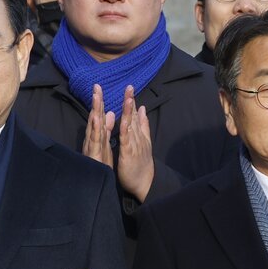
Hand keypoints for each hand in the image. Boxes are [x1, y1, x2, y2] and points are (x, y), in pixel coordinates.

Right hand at [82, 84, 113, 167]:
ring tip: (96, 97)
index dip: (100, 102)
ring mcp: (92, 145)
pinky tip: (96, 118)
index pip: (99, 115)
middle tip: (97, 86)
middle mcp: (92, 138)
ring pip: (94, 126)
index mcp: (98, 135)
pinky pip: (95, 140)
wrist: (95, 181)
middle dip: (96, 101)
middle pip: (95, 117)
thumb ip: (107, 128)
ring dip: (95, 110)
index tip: (100, 87)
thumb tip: (111, 113)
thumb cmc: (100, 162)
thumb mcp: (105, 143)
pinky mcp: (93, 154)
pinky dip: (95, 128)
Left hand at [116, 87, 154, 202]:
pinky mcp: (128, 153)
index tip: (129, 88)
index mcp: (137, 134)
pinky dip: (124, 130)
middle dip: (130, 101)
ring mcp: (133, 144)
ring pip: (130, 126)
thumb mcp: (143, 140)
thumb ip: (143, 124)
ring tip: (128, 98)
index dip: (131, 102)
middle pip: (133, 117)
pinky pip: (125, 140)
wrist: (145, 181)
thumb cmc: (141, 162)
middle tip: (130, 87)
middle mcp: (137, 137)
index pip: (134, 115)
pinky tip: (122, 121)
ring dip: (129, 112)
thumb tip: (143, 108)